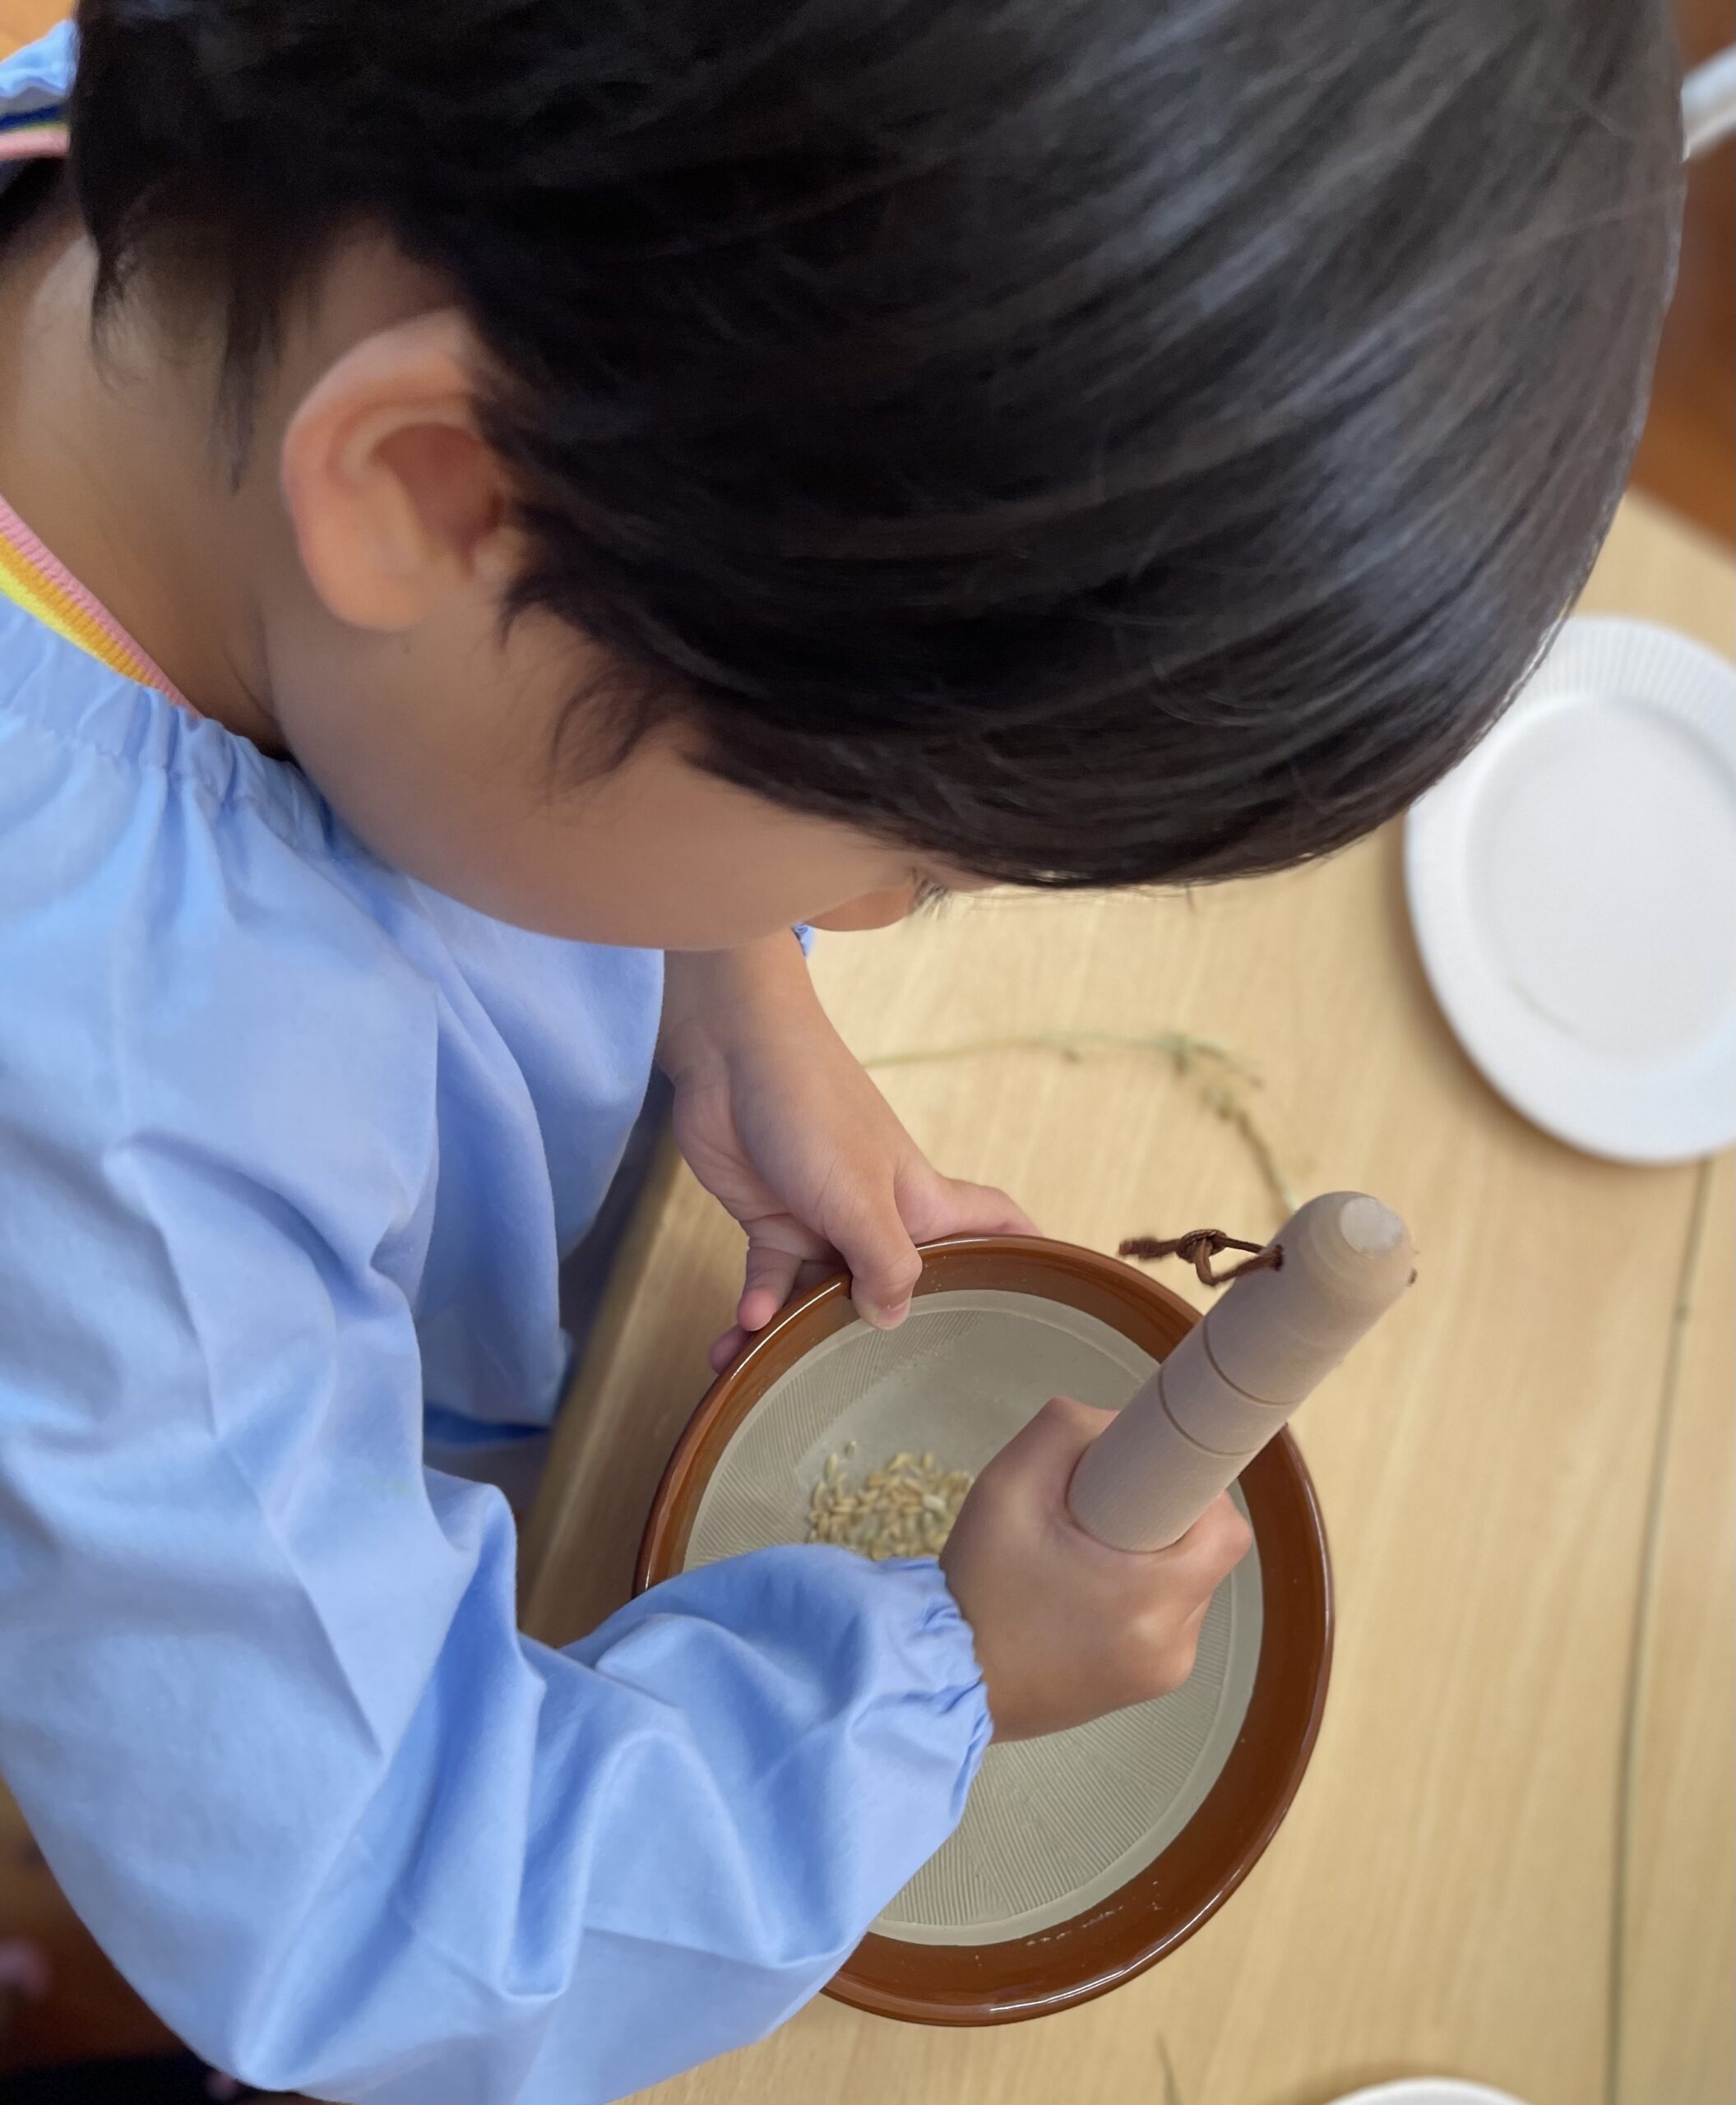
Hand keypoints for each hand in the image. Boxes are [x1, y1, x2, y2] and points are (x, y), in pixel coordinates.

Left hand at [658, 937, 1034, 1370]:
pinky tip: (742, 1329)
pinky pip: (771, 1282)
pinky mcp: (773, 1220)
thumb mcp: (861, 1196)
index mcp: (925, 1202)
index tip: (1049, 1292)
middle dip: (890, 1334)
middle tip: (878, 1387)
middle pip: (904, 1285)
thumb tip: (894, 1321)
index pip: (996, 1225)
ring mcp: (826, 1220)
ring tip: (767, 1375)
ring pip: (823, 1298)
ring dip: (795, 1338)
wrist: (731, 1054)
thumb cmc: (813, 1108)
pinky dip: (757, 1308)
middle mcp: (881, 1216)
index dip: (1027, 1252)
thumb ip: (886, 1264)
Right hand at [939, 1395, 1252, 1739]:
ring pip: (1188, 1586)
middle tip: (1101, 1510)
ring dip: (1154, 1558)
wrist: (945, 1678)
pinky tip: (1084, 1592)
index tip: (1149, 1476)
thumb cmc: (977, 1587)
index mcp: (1149, 1601)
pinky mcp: (1149, 1685)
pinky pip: (1167, 1619)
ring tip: (1084, 1555)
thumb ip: (1066, 1429)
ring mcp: (1164, 1673)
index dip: (1196, 1488)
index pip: (1223, 1530)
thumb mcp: (1005, 1486)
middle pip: (1207, 1554)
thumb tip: (1117, 1424)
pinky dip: (1141, 1594)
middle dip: (1165, 1519)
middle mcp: (1173, 1647)